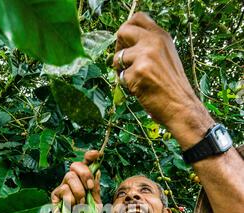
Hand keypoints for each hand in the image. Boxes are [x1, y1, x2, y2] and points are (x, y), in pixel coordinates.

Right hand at [51, 150, 101, 207]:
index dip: (90, 155)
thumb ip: (96, 188)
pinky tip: (72, 207)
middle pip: (75, 164)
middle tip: (89, 187)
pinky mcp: (55, 194)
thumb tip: (97, 172)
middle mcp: (73, 180)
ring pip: (70, 176)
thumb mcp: (96, 203)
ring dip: (79, 191)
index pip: (85, 162)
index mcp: (84, 179)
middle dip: (85, 173)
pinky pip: (63, 189)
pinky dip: (71, 199)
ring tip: (81, 204)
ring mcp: (63, 186)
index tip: (97, 154)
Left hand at [113, 12, 213, 148]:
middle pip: (123, 31)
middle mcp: (154, 41)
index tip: (126, 44)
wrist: (182, 107)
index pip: (138, 18)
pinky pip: (121, 77)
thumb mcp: (166, 57)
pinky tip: (140, 91)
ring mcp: (145, 56)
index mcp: (161, 36)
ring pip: (118, 58)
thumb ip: (150, 47)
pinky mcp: (138, 72)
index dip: (127, 31)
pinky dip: (127, 86)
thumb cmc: (172, 87)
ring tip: (134, 81)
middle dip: (118, 48)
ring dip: (120, 71)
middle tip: (122, 63)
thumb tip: (126, 45)